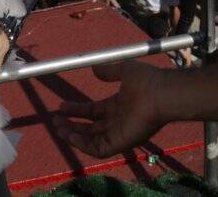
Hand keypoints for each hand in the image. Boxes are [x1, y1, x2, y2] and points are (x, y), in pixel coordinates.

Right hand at [53, 60, 172, 157]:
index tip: (62, 106)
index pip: (93, 111)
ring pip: (92, 140)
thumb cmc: (146, 81)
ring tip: (59, 129)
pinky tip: (70, 136)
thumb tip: (94, 69)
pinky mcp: (120, 143)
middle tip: (56, 120)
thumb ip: (109, 71)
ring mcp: (118, 133)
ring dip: (74, 136)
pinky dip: (83, 145)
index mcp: (118, 106)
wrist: (161, 95)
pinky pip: (98, 149)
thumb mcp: (124, 70)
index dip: (77, 110)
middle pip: (90, 127)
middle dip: (72, 125)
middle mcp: (117, 121)